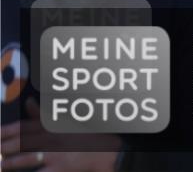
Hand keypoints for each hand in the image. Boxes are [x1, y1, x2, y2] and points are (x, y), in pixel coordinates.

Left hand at [0, 99, 119, 170]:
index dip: (6, 131)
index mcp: (52, 125)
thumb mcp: (65, 120)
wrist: (107, 150)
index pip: (22, 126)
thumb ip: (43, 113)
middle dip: (3, 147)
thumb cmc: (87, 135)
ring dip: (8, 163)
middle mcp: (50, 138)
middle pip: (19, 143)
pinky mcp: (58, 168)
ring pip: (23, 159)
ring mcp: (53, 153)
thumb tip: (27, 102)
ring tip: (1, 164)